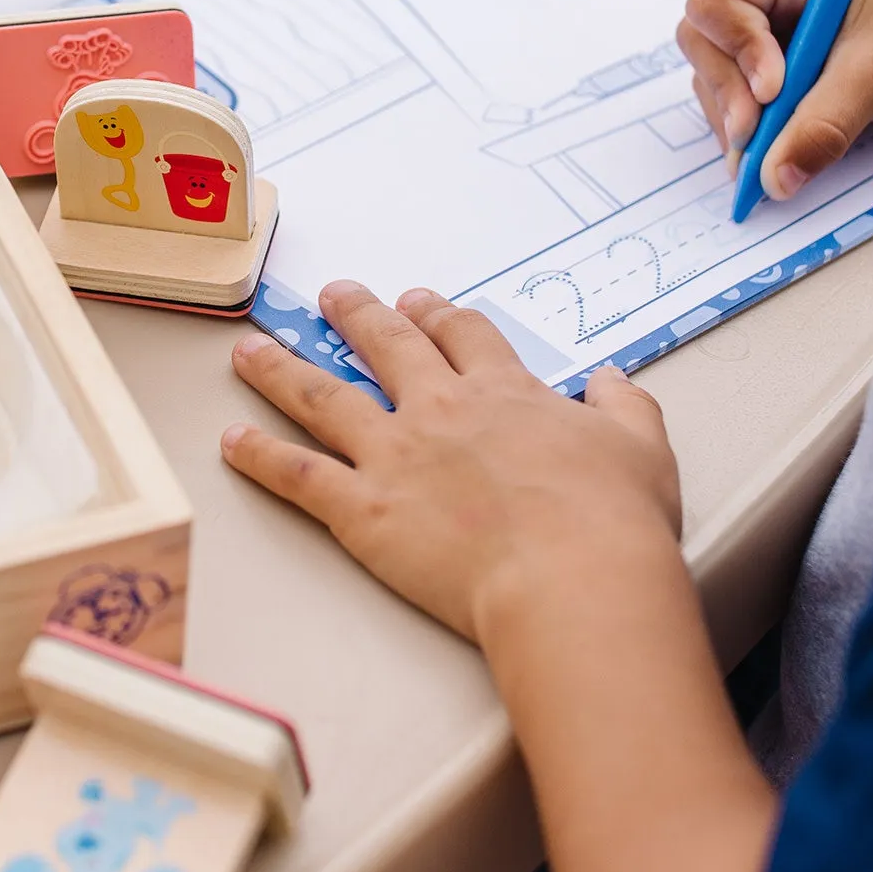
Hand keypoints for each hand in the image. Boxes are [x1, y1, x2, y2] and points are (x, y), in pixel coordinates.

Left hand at [221, 282, 679, 642]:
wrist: (571, 576)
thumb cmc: (612, 520)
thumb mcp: (641, 447)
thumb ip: (624, 405)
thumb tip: (612, 379)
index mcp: (503, 391)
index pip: (463, 336)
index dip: (439, 315)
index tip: (421, 301)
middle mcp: (439, 409)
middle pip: (386, 346)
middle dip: (357, 316)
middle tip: (335, 295)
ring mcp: (393, 454)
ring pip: (322, 396)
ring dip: (281, 368)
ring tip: (249, 349)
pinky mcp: (361, 509)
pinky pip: (297, 475)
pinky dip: (259, 456)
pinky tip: (231, 439)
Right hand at [676, 0, 872, 200]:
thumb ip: (824, 123)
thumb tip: (775, 179)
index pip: (719, 5)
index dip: (737, 50)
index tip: (773, 94)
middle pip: (706, 44)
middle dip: (728, 93)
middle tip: (753, 141)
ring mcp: (764, 33)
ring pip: (715, 79)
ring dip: (734, 121)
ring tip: (764, 159)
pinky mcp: (772, 70)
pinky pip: (737, 103)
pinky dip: (748, 134)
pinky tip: (769, 158)